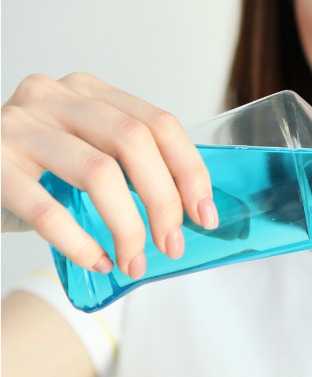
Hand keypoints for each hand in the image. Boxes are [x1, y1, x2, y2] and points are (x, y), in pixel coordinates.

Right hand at [1, 73, 217, 278]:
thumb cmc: (33, 164)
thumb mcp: (83, 145)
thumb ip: (127, 159)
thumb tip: (188, 208)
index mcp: (89, 91)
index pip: (158, 123)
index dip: (189, 171)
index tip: (203, 214)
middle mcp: (55, 97)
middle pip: (134, 142)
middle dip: (164, 201)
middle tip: (172, 244)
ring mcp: (19, 126)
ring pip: (98, 173)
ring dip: (128, 226)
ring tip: (134, 260)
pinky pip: (47, 209)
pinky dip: (80, 243)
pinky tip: (97, 260)